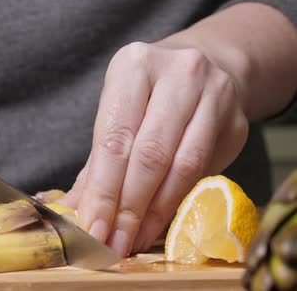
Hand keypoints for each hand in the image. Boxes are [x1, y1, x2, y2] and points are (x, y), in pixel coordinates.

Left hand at [58, 41, 248, 255]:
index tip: (92, 227)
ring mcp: (213, 94)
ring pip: (182, 166)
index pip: (115, 138)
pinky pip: (204, 170)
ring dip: (154, 211)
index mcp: (133, 66)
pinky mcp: (235, 119)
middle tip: (112, 242)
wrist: (205, 68)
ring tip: (133, 239)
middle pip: (150, 154)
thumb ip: (96, 164)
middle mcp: (177, 73)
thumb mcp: (117, 115)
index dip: (103, 190)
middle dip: (128, 207)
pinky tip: (157, 222)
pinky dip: (177, 201)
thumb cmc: (148, 97)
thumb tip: (73, 211)